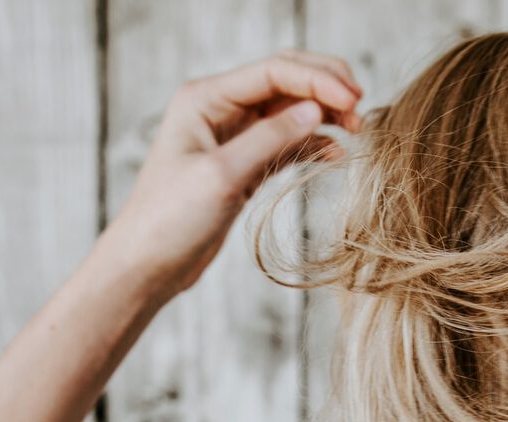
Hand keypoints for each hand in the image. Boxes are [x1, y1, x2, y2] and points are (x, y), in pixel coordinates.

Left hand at [97, 49, 363, 296]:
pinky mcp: (243, 166)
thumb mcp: (222, 175)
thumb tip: (316, 111)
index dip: (317, 80)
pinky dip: (312, 144)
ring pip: (289, 112)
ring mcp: (232, 137)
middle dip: (325, 88)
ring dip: (324, 116)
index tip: (353, 99)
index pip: (273, 71)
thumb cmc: (170, 219)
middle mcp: (219, 110)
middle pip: (284, 81)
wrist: (146, 265)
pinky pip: (285, 144)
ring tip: (357, 130)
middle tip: (361, 106)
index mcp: (205, 98)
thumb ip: (270, 139)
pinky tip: (335, 154)